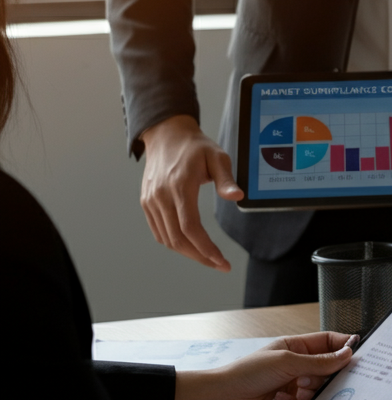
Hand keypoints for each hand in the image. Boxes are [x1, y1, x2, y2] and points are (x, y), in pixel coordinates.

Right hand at [140, 114, 243, 270]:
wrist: (166, 134)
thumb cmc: (195, 146)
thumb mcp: (217, 156)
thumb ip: (226, 179)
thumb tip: (237, 197)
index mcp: (179, 186)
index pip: (190, 228)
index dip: (206, 249)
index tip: (221, 261)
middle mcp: (161, 196)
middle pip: (178, 239)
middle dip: (200, 257)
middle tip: (219, 265)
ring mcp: (151, 200)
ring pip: (167, 239)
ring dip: (188, 253)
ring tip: (208, 259)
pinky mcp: (146, 202)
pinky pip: (158, 231)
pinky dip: (174, 243)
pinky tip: (190, 247)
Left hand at [172, 332, 357, 399]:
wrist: (223, 399)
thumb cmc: (247, 373)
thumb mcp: (287, 361)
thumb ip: (319, 362)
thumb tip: (346, 354)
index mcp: (296, 348)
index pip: (328, 343)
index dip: (343, 346)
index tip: (359, 352)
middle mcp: (298, 367)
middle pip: (329, 369)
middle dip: (331, 374)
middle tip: (333, 378)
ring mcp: (295, 387)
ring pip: (321, 390)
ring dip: (314, 392)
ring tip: (299, 392)